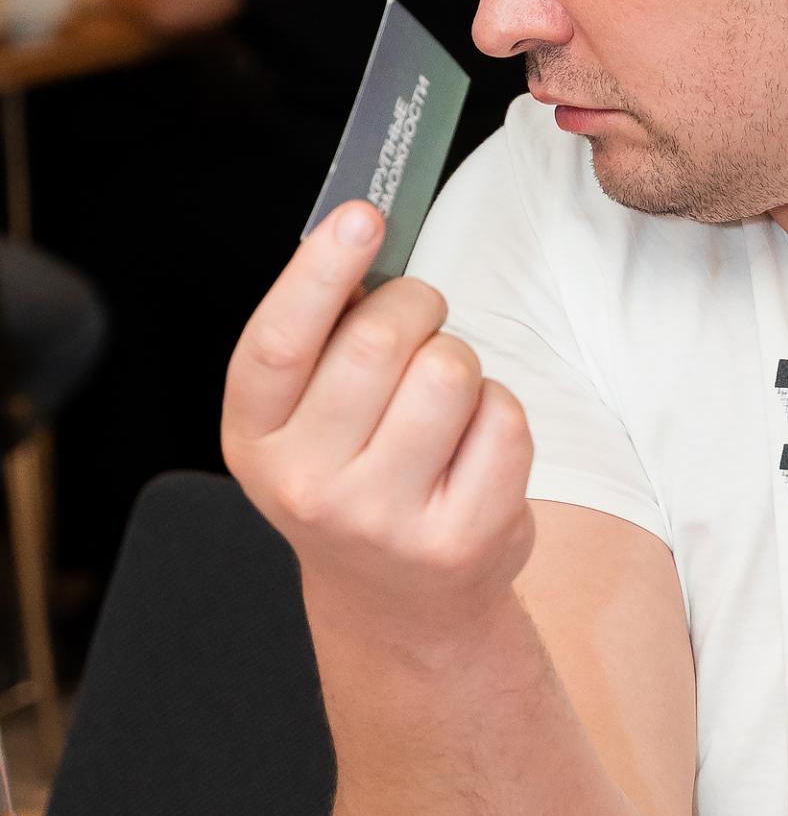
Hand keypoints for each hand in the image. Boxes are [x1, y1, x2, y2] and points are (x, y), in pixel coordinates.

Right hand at [223, 202, 533, 627]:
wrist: (397, 601)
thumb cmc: (356, 473)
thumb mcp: (307, 417)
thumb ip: (324, 334)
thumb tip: (363, 231)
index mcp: (255, 440)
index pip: (278, 341)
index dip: (319, 270)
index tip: (362, 214)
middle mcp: (307, 486)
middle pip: (379, 340)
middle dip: (416, 304)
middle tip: (420, 316)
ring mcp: (384, 521)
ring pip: (451, 370)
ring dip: (461, 358)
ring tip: (443, 397)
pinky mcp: (462, 540)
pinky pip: (505, 418)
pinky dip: (500, 410)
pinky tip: (472, 446)